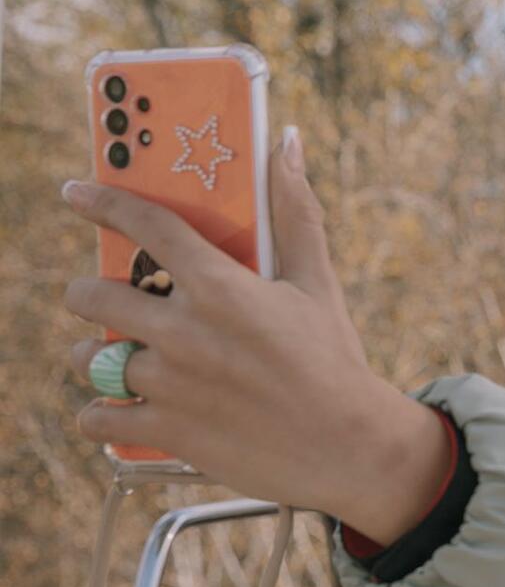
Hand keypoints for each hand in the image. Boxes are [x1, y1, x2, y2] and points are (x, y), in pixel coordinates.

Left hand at [63, 128, 447, 541]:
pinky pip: (95, 418)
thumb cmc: (334, 359)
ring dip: (95, 355)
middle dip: (89, 293)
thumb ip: (294, 210)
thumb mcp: (316, 282)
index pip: (146, 228)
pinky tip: (122, 408)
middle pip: (90, 296)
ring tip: (120, 359)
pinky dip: (101, 413)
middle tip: (109, 300)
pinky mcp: (164, 432)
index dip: (102, 203)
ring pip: (88, 359)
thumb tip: (286, 140)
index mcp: (221, 287)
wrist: (348, 446)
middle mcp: (184, 332)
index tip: (75, 193)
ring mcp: (168, 385)